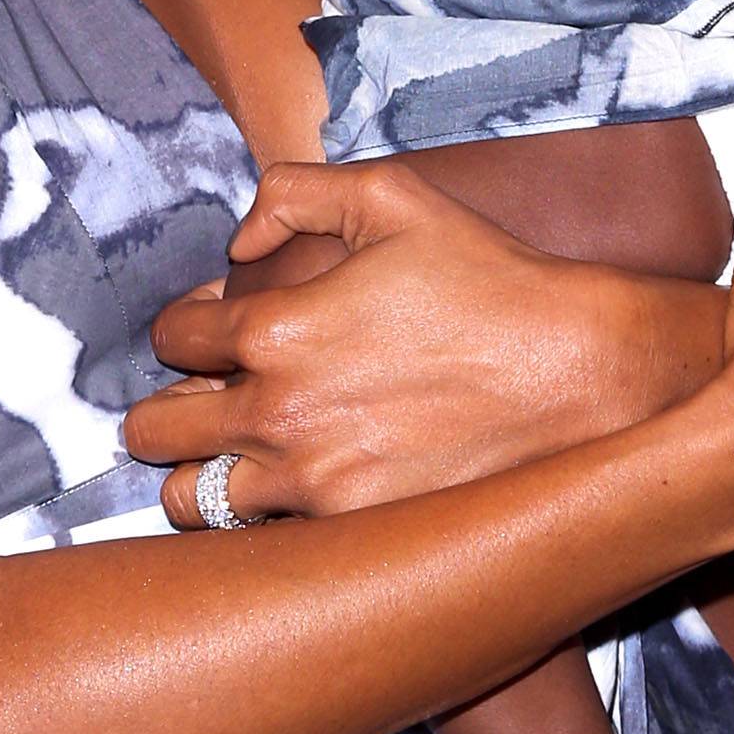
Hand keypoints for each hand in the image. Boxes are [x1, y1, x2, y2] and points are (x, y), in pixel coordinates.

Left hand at [124, 159, 723, 527]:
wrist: (581, 373)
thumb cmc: (492, 279)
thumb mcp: (395, 197)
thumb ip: (294, 193)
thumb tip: (236, 242)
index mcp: (277, 327)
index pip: (171, 337)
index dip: (187, 329)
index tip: (216, 335)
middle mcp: (278, 412)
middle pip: (152, 430)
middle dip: (169, 407)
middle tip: (206, 402)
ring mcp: (312, 484)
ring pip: (189, 500)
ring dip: (199, 475)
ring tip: (235, 459)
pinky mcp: (352, 532)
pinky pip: (260, 540)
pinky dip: (259, 520)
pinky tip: (292, 495)